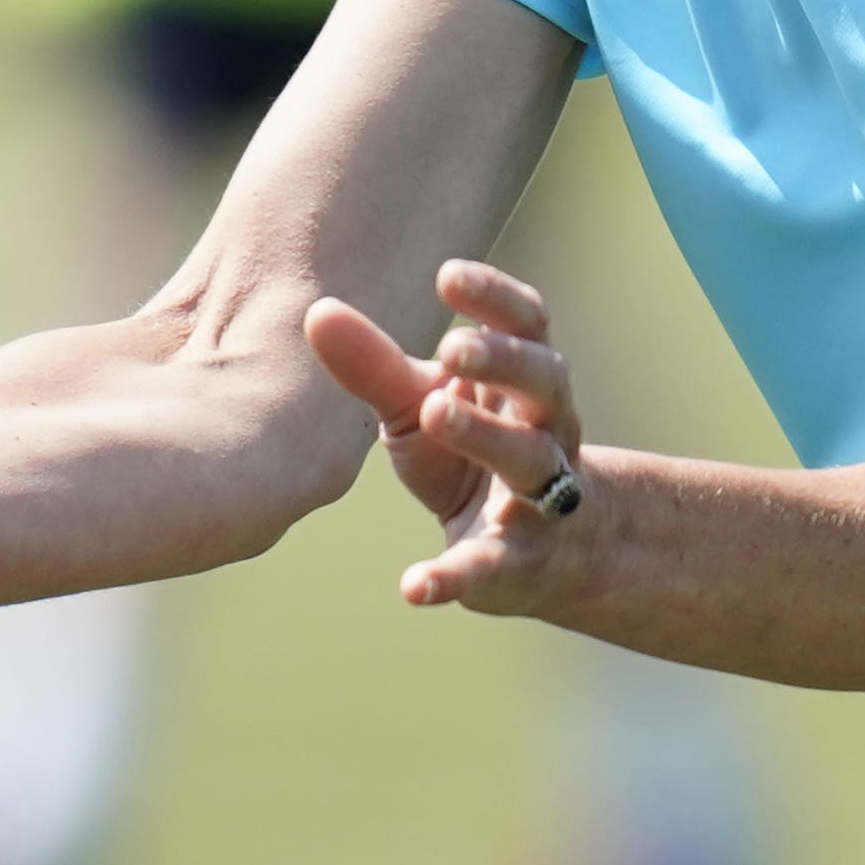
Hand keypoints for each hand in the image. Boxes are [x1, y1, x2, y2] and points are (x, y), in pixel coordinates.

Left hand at [304, 258, 590, 618]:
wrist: (543, 554)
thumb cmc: (470, 454)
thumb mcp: (420, 406)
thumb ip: (375, 365)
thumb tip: (316, 311)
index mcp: (525, 382)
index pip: (529, 325)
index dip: (496, 298)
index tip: (448, 277)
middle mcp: (548, 431)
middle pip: (546, 382)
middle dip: (504, 361)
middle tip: (450, 348)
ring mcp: (542, 499)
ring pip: (533, 463)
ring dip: (486, 436)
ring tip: (433, 412)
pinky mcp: (519, 565)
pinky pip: (493, 568)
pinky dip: (455, 577)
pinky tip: (413, 586)